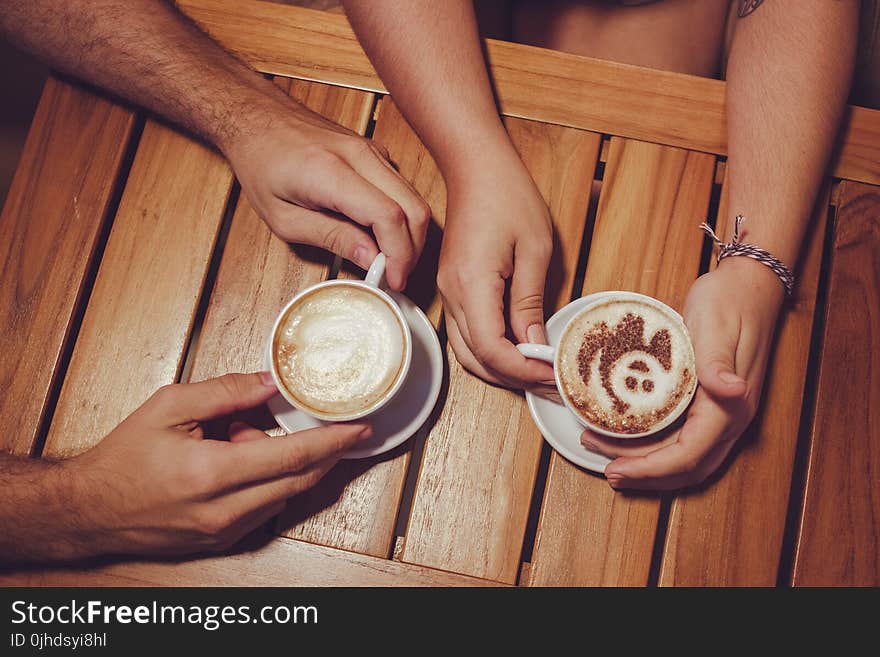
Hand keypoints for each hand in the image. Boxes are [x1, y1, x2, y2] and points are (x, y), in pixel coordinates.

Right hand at [58, 373, 370, 556]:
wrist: (89, 511)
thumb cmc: (123, 459)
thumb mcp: (169, 406)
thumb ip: (226, 391)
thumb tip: (271, 382)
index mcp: (213, 474)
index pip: (293, 457)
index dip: (334, 440)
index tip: (361, 427)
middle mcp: (225, 511)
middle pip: (301, 481)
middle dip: (328, 452)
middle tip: (344, 427)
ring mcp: (225, 531)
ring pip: (286, 496)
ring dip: (290, 465)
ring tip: (244, 436)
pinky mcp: (222, 541)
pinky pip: (266, 508)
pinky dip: (269, 481)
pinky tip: (240, 458)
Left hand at [223, 95, 430, 290]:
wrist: (257, 117)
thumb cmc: (261, 163)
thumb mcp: (283, 217)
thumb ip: (331, 237)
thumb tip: (370, 258)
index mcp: (332, 172)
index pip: (388, 216)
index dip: (398, 254)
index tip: (393, 280)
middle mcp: (360, 155)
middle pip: (414, 209)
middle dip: (412, 250)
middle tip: (395, 277)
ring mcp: (372, 150)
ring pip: (414, 199)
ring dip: (409, 235)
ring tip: (388, 261)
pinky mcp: (375, 152)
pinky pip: (402, 189)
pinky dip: (401, 217)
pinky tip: (380, 236)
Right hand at [437, 156, 555, 388]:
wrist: (476, 167)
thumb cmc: (507, 196)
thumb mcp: (534, 249)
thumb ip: (531, 303)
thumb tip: (534, 344)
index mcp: (471, 285)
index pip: (492, 350)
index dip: (523, 370)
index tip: (553, 372)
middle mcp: (451, 295)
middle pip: (476, 360)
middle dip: (514, 378)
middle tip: (552, 381)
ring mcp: (447, 293)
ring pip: (468, 352)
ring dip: (502, 368)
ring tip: (539, 370)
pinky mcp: (452, 290)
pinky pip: (466, 334)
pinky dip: (491, 351)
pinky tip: (519, 350)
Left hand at [580, 258, 784, 489]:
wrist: (749, 284)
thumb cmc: (730, 302)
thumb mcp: (715, 328)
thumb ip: (718, 364)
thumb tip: (732, 391)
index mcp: (730, 406)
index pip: (688, 456)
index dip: (650, 469)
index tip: (616, 470)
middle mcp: (731, 418)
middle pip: (685, 466)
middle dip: (644, 473)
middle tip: (606, 469)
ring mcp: (724, 414)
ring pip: (685, 458)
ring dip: (648, 464)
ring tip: (607, 455)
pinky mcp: (713, 404)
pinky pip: (684, 440)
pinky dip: (656, 448)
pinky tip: (631, 438)